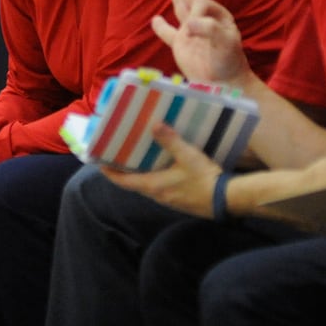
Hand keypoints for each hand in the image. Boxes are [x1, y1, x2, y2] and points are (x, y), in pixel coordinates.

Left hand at [100, 123, 219, 217]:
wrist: (225, 201)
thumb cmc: (203, 179)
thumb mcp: (187, 156)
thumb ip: (170, 140)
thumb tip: (154, 124)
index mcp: (153, 186)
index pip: (124, 182)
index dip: (110, 173)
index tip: (100, 163)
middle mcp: (158, 195)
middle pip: (134, 184)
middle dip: (124, 171)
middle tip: (119, 155)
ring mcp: (169, 200)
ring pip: (148, 186)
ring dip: (140, 174)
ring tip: (139, 157)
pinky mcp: (180, 200)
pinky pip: (161, 188)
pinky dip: (155, 177)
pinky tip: (163, 166)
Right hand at [150, 0, 251, 85]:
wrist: (224, 84)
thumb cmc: (229, 61)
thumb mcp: (225, 42)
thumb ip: (209, 29)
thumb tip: (188, 25)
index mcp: (217, 15)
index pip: (199, 2)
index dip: (195, 11)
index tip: (194, 29)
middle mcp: (203, 20)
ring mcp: (191, 33)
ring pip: (180, 7)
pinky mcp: (181, 46)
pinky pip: (168, 34)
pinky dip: (161, 27)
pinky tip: (155, 19)